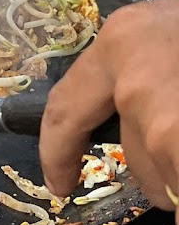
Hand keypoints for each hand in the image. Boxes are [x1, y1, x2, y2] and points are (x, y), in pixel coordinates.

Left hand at [40, 0, 178, 224]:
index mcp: (125, 41)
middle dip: (165, 168)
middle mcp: (137, 78)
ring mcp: (165, 119)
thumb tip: (133, 129)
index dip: (58, 151)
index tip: (58, 182)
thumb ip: (149, 73)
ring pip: (166, 183)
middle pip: (133, 155)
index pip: (66, 108)